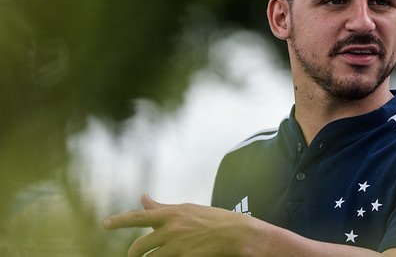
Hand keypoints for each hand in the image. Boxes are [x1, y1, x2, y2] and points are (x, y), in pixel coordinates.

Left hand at [103, 194, 255, 255]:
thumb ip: (162, 207)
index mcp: (172, 212)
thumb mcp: (187, 209)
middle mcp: (171, 228)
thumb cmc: (212, 220)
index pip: (139, 216)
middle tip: (133, 256)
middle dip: (134, 253)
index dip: (120, 220)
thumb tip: (142, 197)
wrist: (236, 233)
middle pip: (139, 245)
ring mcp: (177, 245)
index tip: (105, 224)